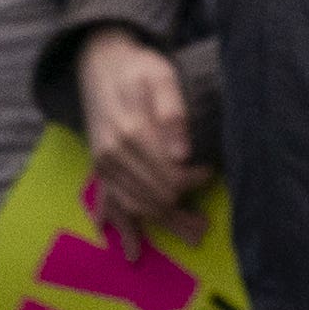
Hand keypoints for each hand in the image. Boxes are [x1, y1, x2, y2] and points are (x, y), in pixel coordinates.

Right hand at [77, 28, 197, 231]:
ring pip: (136, 206)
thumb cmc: (137, 68)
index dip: (194, 179)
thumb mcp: (161, 76)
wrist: (99, 63)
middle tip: (206, 216)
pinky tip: (135, 246)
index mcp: (132, 132)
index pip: (170, 174)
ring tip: (192, 230)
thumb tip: (182, 155)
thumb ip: (172, 112)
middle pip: (155, 196)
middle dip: (184, 210)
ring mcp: (103, 163)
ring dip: (164, 222)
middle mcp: (113, 154)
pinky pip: (113, 204)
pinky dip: (126, 226)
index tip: (209, 171)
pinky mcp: (98, 167)